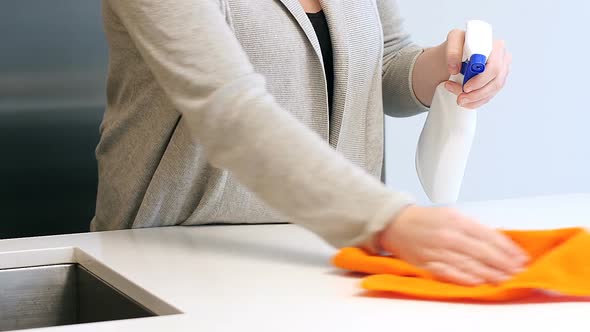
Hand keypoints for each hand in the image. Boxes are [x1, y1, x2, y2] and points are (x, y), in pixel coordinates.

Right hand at [378, 205, 528, 285]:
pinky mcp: (427, 263)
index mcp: (456, 220)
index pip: (489, 236)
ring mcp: (437, 250)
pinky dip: (465, 278)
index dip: (507, 249)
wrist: (395, 224)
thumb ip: (473, 228)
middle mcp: (448, 235)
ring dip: (490, 274)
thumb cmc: (424, 220)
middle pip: (482, 252)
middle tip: (517, 271)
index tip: (520, 257)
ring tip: (504, 279)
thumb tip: (497, 242)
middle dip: (503, 264)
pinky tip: (479, 281)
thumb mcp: (451, 215)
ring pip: (469, 265)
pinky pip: (450, 273)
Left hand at [443, 29, 512, 108]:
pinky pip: (489, 96)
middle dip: (476, 94)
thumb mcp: (453, 40)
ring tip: (459, 99)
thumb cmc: (459, 45)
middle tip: (460, 97)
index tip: (465, 87)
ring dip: (474, 99)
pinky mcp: (496, 81)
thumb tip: (454, 68)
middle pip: (495, 82)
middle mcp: (503, 58)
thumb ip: (453, 51)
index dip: (480, 80)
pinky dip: (476, 102)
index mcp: (496, 46)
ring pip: (492, 91)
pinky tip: (465, 101)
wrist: (456, 55)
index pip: (494, 67)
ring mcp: (502, 71)